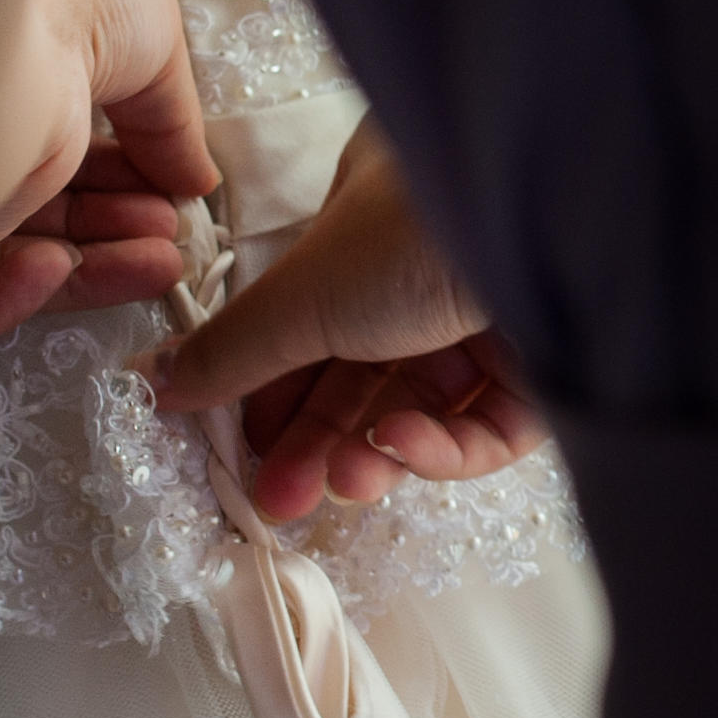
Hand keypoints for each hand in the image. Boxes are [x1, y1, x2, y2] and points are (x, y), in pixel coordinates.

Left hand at [0, 0, 217, 356]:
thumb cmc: (50, 11)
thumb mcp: (147, 37)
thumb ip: (172, 120)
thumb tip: (197, 183)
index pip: (54, 150)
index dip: (122, 178)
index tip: (176, 191)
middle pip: (36, 213)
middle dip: (116, 227)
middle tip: (172, 232)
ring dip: (89, 270)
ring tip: (159, 259)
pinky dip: (3, 306)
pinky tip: (53, 260)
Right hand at [155, 118, 545, 520]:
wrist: (563, 230)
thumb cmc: (417, 234)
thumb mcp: (303, 293)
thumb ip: (232, 350)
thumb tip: (154, 386)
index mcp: (373, 219)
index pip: (311, 319)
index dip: (270, 387)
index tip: (236, 445)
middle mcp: (435, 262)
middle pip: (362, 371)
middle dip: (316, 440)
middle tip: (279, 498)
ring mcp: (495, 312)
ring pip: (424, 405)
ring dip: (375, 450)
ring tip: (348, 481)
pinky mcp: (552, 365)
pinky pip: (487, 425)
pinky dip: (445, 447)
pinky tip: (407, 446)